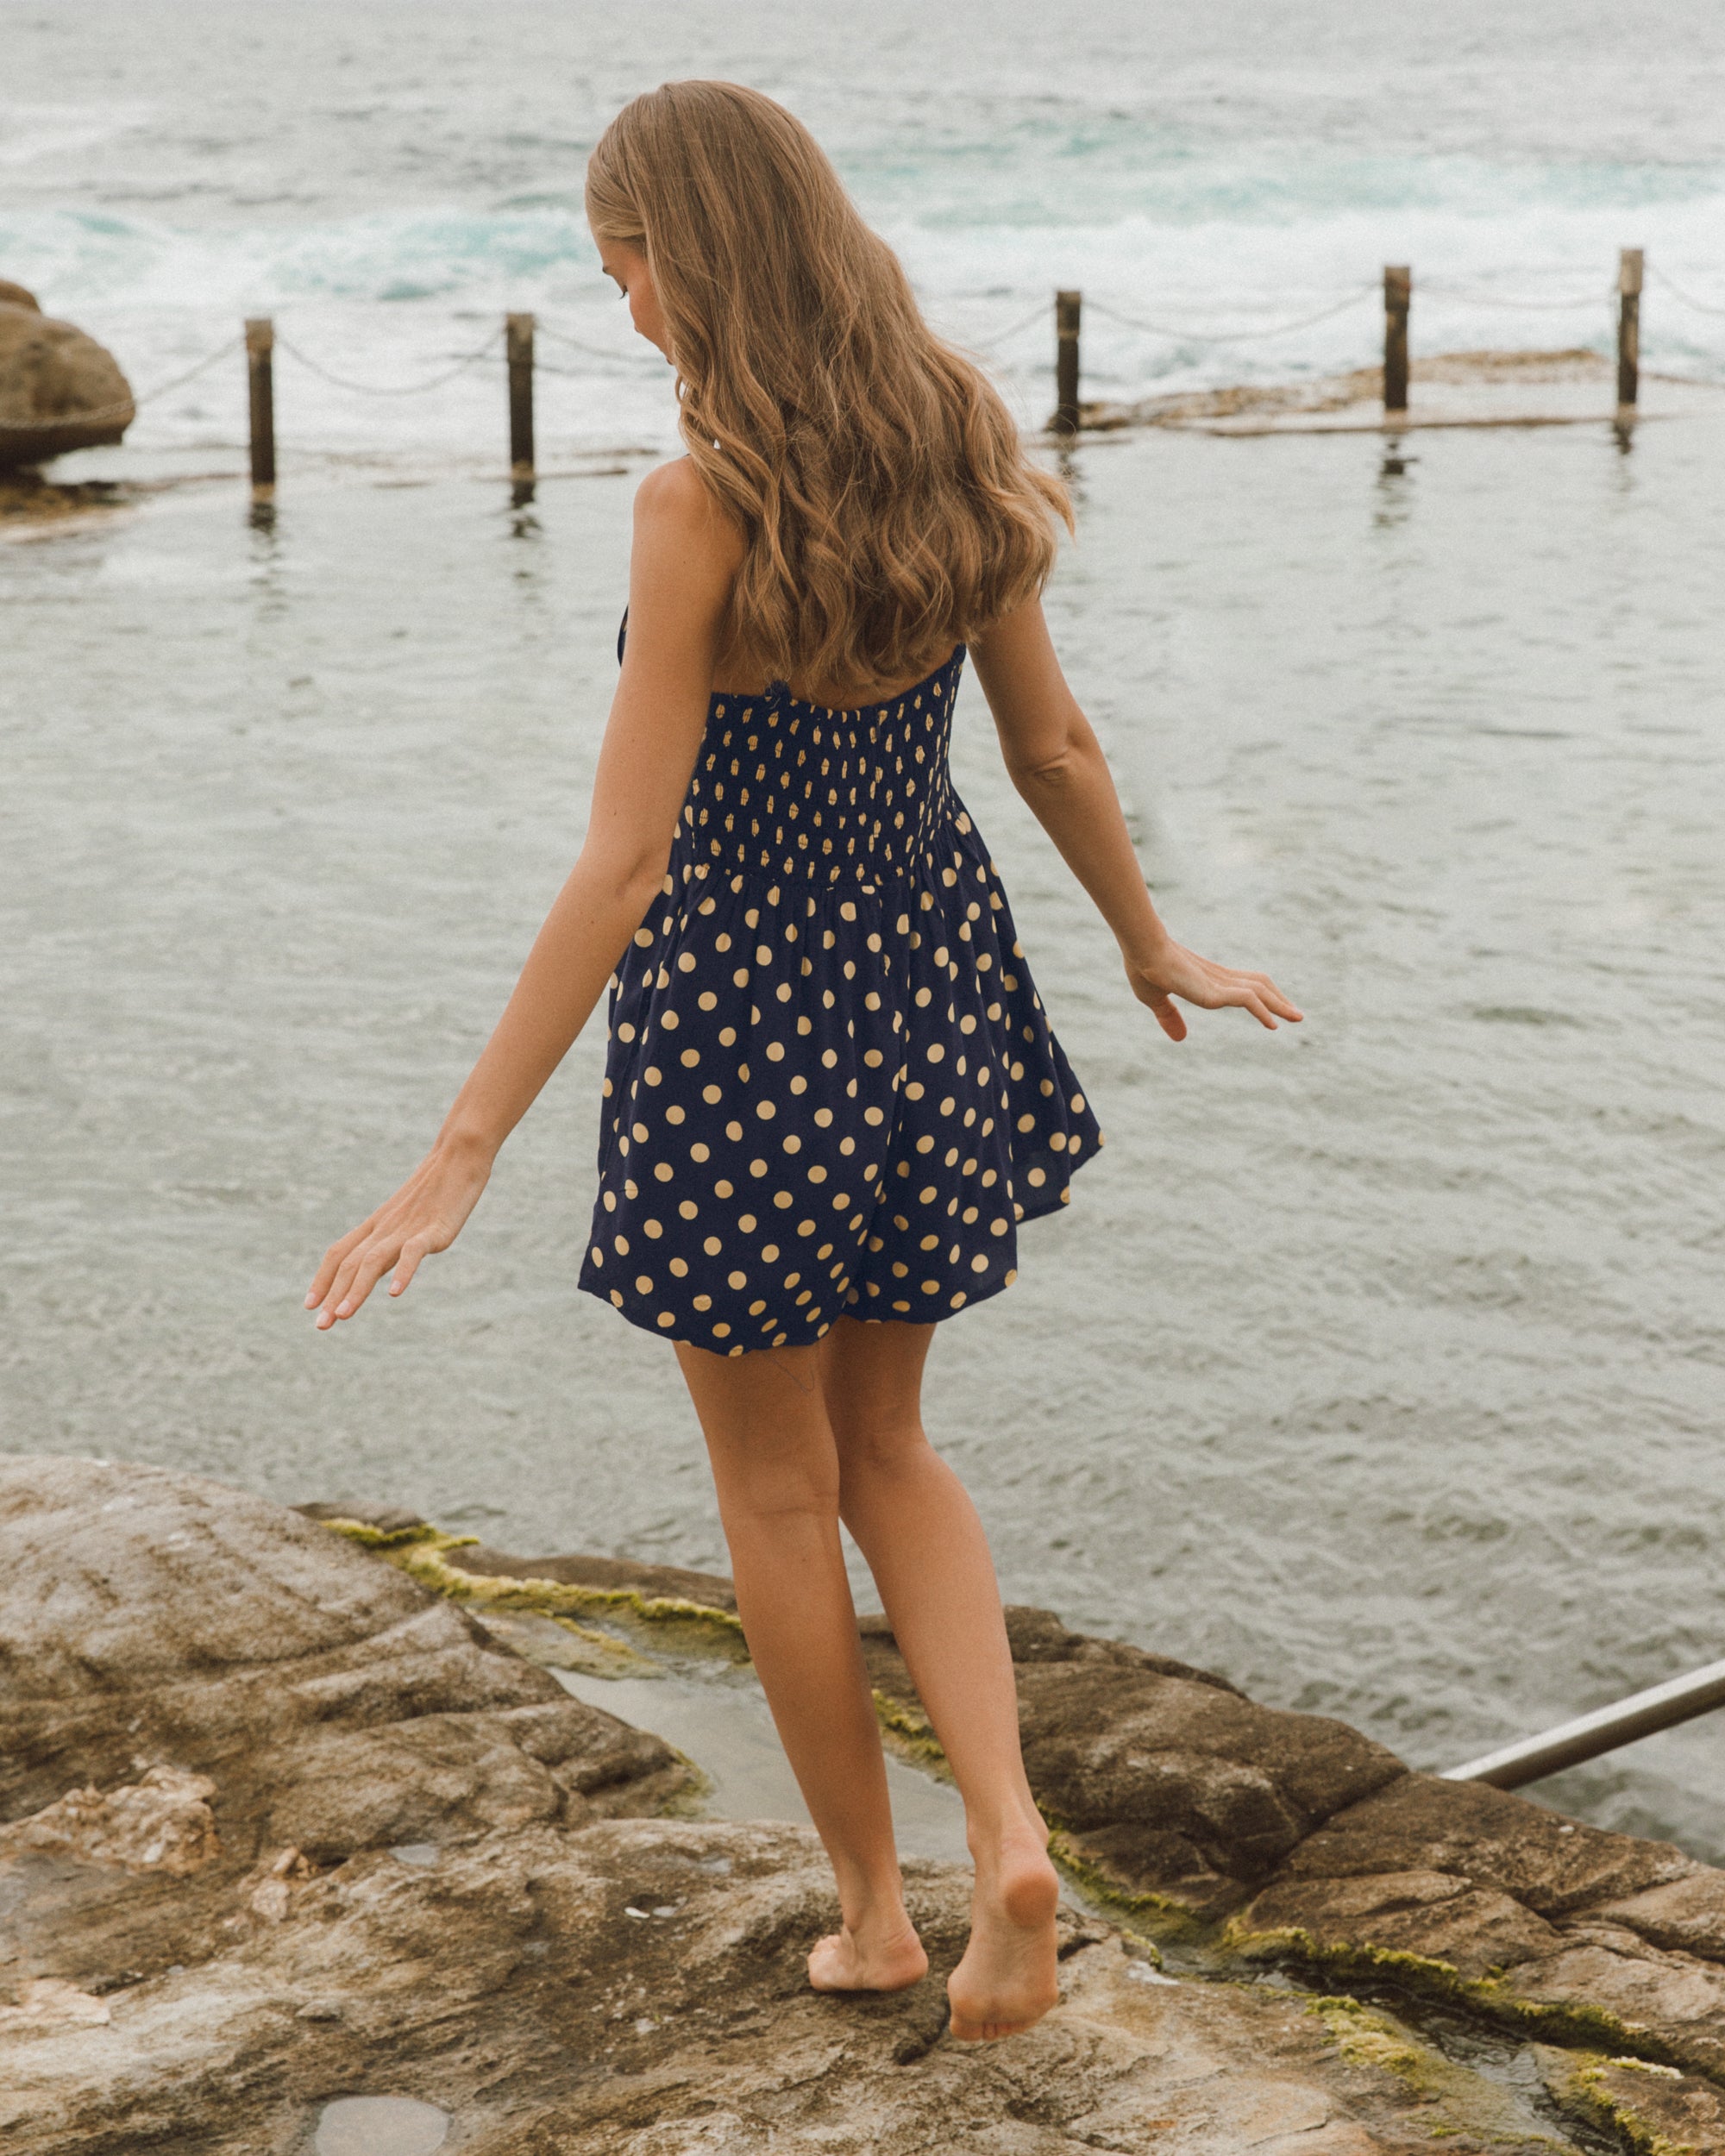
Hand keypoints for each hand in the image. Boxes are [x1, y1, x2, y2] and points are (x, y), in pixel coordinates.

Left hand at [305, 1137, 493, 1330]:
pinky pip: (412, 1252)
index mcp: (376, 1225)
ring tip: (343, 1314)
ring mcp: (407, 1228)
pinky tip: (394, 1293)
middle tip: (321, 1324)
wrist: (458, 1157)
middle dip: (333, 1294)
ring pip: (373, 1260)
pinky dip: (402, 1272)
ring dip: (356, 1289)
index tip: (310, 1305)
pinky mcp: (433, 1230)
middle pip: (350, 1262)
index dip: (322, 1279)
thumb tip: (381, 1269)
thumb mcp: (407, 1217)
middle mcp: (385, 1228)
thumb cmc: (436, 1188)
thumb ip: (392, 1241)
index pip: (339, 1252)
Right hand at [1125, 939, 1302, 1041]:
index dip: (1261, 996)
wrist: (1141, 950)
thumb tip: (1180, 1038)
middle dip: (1278, 1000)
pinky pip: (1247, 999)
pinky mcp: (1214, 990)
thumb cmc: (1143, 967)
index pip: (1243, 985)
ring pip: (1259, 991)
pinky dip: (1263, 1011)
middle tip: (1296, 1015)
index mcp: (1207, 978)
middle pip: (1258, 985)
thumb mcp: (1155, 999)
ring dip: (1279, 1005)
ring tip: (1296, 1017)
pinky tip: (1272, 1025)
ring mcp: (1218, 983)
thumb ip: (1168, 1016)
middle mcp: (1218, 978)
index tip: (1274, 1011)